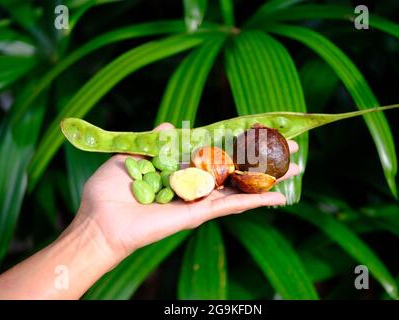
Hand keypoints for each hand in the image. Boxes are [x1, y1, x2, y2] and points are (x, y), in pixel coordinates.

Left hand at [70, 123, 299, 264]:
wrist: (100, 219)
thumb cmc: (110, 189)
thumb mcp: (133, 155)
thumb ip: (155, 141)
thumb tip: (169, 125)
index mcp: (182, 166)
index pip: (219, 150)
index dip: (241, 140)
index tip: (264, 130)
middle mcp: (196, 182)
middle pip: (238, 167)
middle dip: (265, 158)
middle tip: (294, 148)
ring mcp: (201, 198)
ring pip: (242, 186)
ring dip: (271, 178)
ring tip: (298, 169)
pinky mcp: (199, 214)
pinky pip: (232, 205)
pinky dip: (256, 201)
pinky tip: (279, 197)